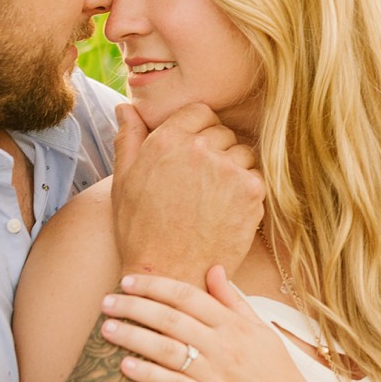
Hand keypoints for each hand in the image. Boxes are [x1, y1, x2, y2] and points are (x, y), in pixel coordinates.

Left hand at [100, 266, 333, 381]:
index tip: (128, 281)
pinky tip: (125, 367)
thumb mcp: (262, 331)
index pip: (188, 296)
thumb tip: (214, 269)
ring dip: (132, 337)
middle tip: (107, 302)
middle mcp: (224, 346)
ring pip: (166, 348)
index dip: (155, 286)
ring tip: (107, 329)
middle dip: (134, 307)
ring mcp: (217, 376)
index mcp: (235, 326)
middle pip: (171, 318)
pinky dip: (147, 375)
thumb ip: (235, 301)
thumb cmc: (279, 377)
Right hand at [111, 105, 262, 285]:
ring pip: (243, 152)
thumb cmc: (140, 230)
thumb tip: (126, 107)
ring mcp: (228, 169)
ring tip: (215, 197)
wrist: (167, 274)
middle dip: (217, 151)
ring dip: (235, 169)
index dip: (199, 130)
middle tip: (203, 183)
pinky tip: (227, 211)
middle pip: (223, 132)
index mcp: (167, 139)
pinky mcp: (251, 192)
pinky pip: (257, 177)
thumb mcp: (124, 180)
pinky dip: (247, 191)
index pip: (200, 112)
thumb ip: (129, 138)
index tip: (195, 154)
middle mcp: (200, 149)